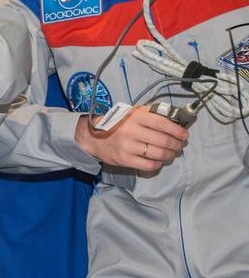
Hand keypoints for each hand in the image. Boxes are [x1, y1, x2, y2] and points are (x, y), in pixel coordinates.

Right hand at [74, 106, 188, 171]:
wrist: (92, 137)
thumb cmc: (116, 124)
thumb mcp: (131, 112)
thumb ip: (150, 113)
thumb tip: (173, 119)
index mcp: (135, 117)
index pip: (163, 124)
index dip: (177, 130)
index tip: (184, 134)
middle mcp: (132, 132)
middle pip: (163, 140)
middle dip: (176, 144)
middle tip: (179, 145)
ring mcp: (128, 147)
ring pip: (158, 154)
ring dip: (170, 154)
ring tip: (172, 153)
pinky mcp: (125, 160)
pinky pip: (149, 165)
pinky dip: (158, 163)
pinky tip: (159, 160)